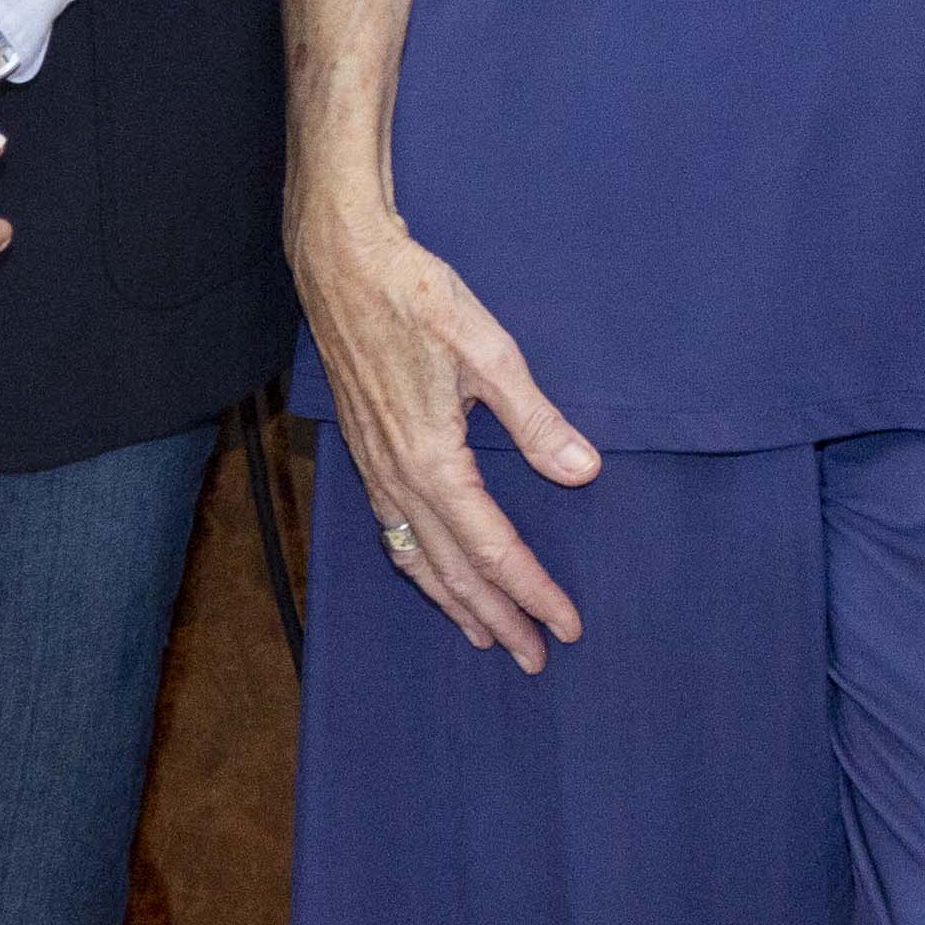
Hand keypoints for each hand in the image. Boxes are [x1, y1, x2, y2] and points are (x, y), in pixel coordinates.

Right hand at [288, 174, 596, 670]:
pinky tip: (433, 570)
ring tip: (484, 635)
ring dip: (453, 603)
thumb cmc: (418, 299)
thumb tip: (583, 471)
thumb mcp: (489, 350)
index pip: (492, 549)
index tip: (566, 625)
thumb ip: (534, 418)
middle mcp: (398, 480)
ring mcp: (374, 470)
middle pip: (452, 571)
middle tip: (534, 657)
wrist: (341, 267)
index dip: (531, 591)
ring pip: (417, 559)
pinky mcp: (365, 454)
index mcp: (432, 462)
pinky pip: (394, 533)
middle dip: (496, 617)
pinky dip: (419, 567)